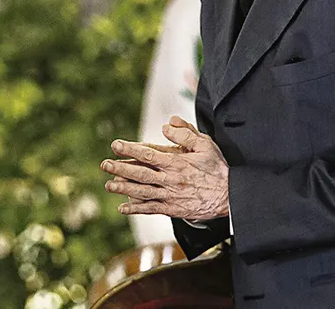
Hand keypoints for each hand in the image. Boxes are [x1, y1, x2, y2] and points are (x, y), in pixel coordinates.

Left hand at [101, 116, 228, 220]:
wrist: (230, 196)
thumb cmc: (217, 168)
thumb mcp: (205, 144)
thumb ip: (185, 133)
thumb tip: (166, 125)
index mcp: (176, 163)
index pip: (148, 155)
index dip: (130, 150)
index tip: (115, 145)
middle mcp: (170, 180)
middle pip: (140, 173)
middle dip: (120, 169)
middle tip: (104, 164)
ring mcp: (170, 196)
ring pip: (142, 192)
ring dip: (123, 189)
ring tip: (108, 185)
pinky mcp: (173, 209)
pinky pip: (151, 209)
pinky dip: (136, 209)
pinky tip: (122, 208)